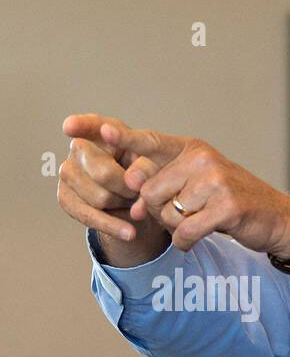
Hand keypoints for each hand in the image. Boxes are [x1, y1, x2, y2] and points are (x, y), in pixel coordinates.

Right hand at [57, 114, 169, 255]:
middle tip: (140, 191)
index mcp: (103, 131)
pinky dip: (113, 226)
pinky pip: (88, 215)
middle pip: (102, 172)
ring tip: (133, 202)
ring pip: (99, 197)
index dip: (81, 125)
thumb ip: (147, 168)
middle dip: (128, 188)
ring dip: (123, 205)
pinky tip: (130, 232)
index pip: (92, 125)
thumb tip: (133, 184)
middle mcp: (80, 148)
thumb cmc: (148, 175)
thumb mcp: (157, 167)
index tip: (70, 127)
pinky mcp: (65, 197)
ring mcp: (69, 172)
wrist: (141, 203)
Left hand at [61, 114, 289, 256]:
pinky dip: (187, 242)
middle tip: (181, 216)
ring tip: (196, 224)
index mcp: (191, 148)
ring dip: (175, 227)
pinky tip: (197, 240)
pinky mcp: (226, 207)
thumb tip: (129, 189)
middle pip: (147, 190)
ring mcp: (215, 182)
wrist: (278, 220)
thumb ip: (162, 182)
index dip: (109, 135)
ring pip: (165, 213)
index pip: (143, 140)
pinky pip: (185, 231)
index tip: (70, 127)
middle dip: (157, 211)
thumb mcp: (198, 183)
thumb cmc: (233, 203)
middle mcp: (201, 159)